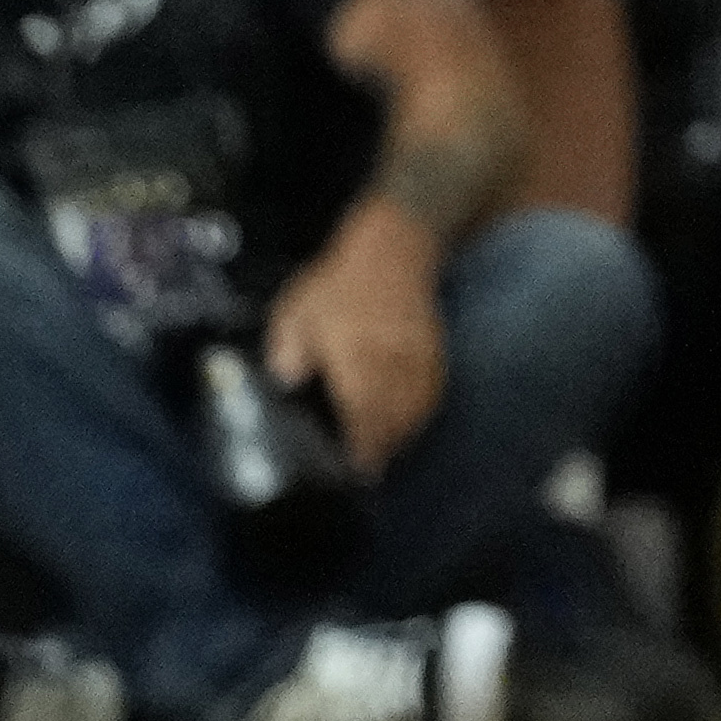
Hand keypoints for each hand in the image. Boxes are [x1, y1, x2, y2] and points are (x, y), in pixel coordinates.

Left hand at [260, 224, 449, 474]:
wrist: (395, 247)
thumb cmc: (337, 283)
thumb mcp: (298, 309)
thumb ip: (288, 346)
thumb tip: (285, 381)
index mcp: (354, 349)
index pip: (362, 405)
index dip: (361, 442)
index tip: (356, 469)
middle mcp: (390, 356)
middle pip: (393, 413)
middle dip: (381, 448)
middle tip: (365, 474)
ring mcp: (417, 354)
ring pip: (416, 405)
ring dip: (401, 434)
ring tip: (384, 455)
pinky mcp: (434, 351)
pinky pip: (432, 390)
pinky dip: (421, 413)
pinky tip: (407, 424)